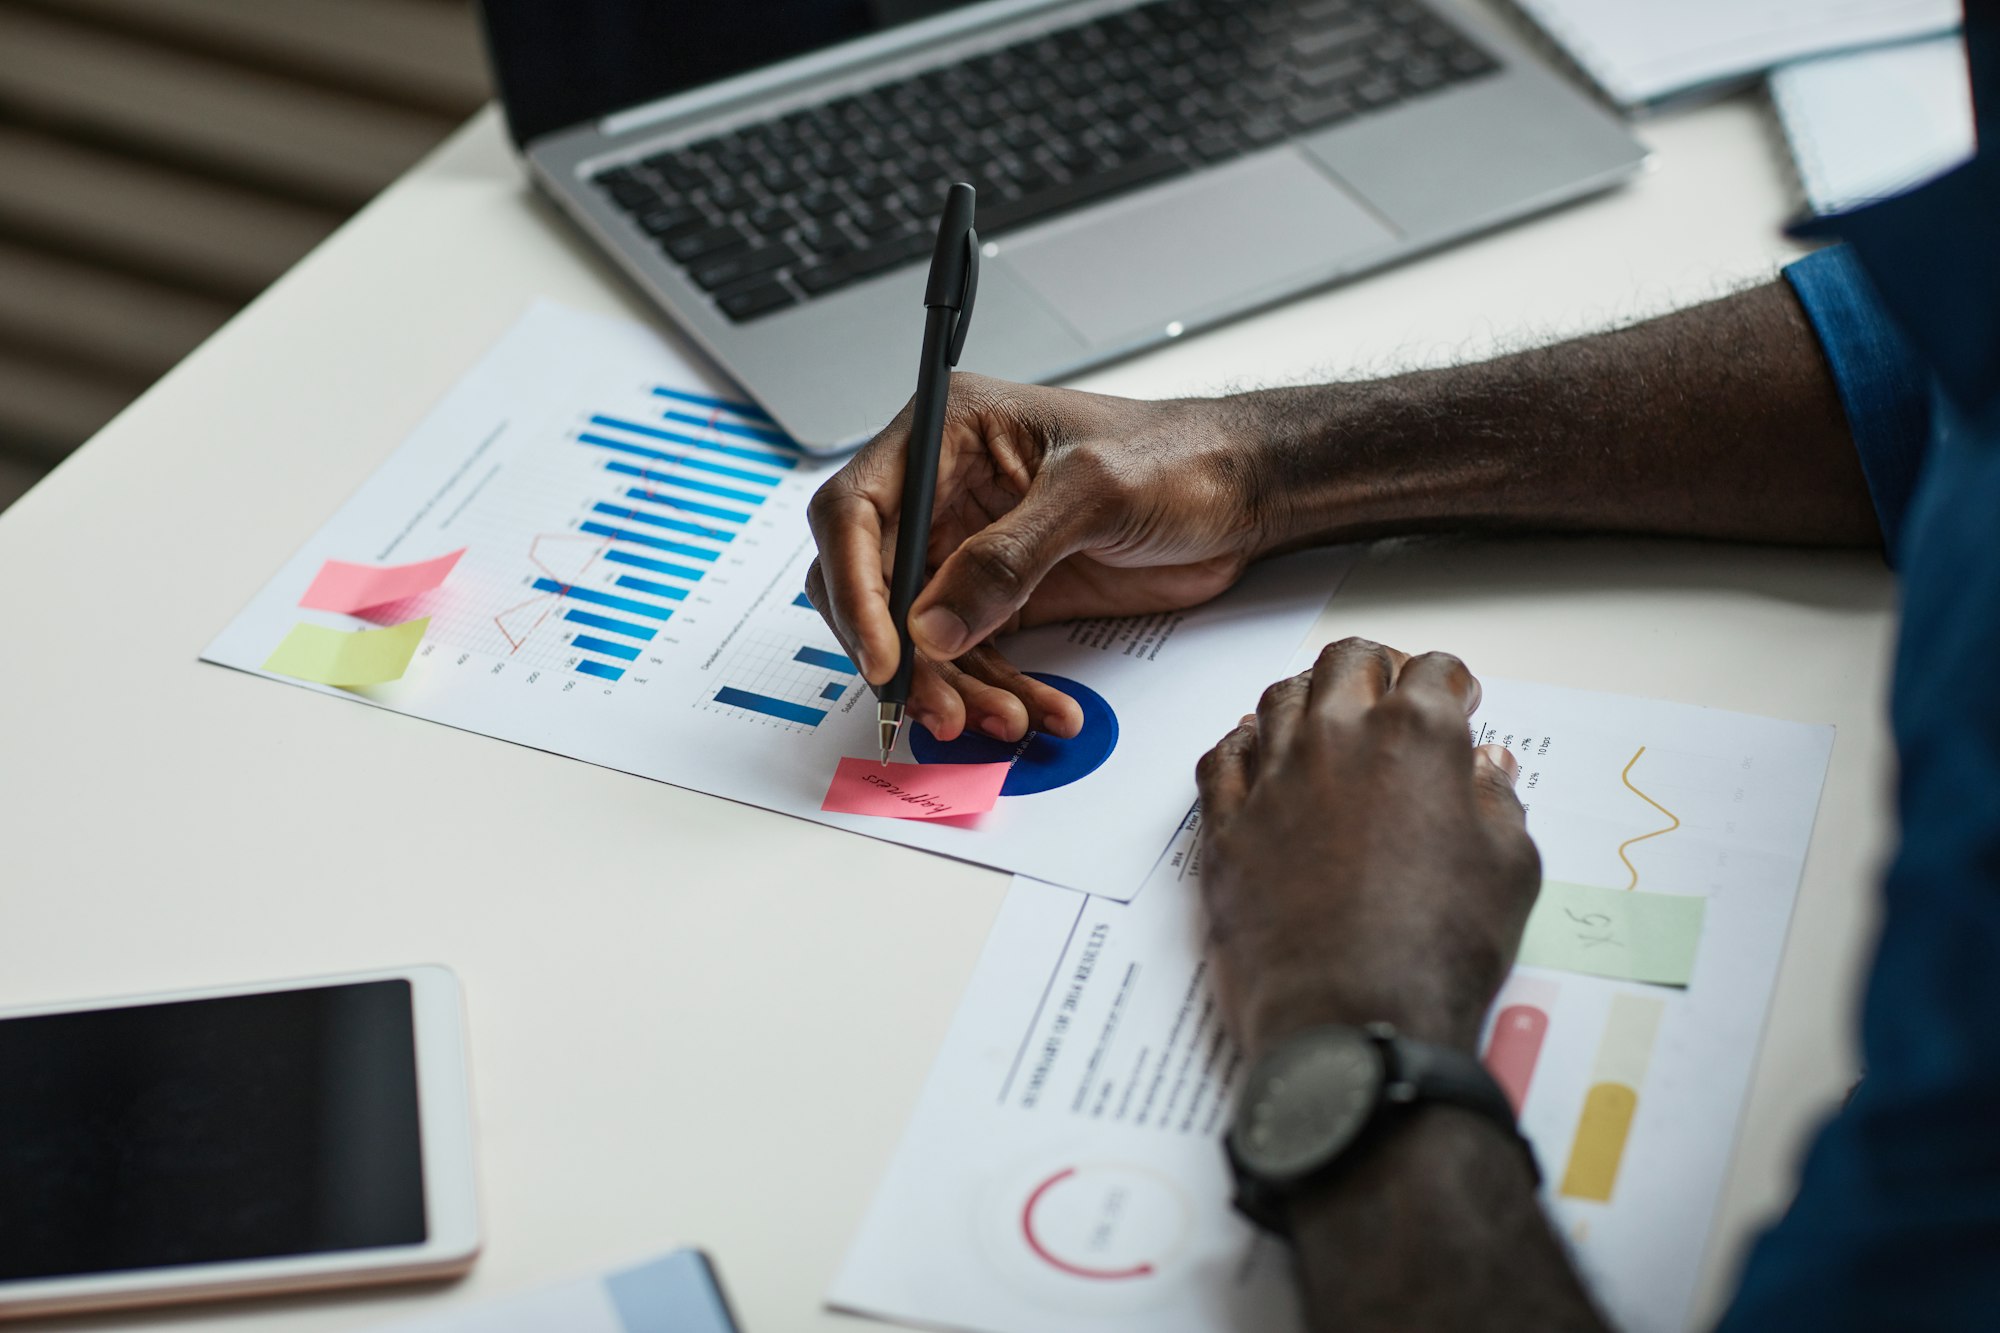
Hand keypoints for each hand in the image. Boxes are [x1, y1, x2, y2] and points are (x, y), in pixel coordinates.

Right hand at [805, 374, 1269, 742]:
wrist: (1242, 493)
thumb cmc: (1177, 457)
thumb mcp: (1094, 493)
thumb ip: (1009, 558)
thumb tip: (932, 627)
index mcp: (945, 433)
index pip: (856, 511)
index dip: (854, 587)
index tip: (885, 654)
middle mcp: (943, 491)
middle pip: (871, 585)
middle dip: (901, 655)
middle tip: (939, 707)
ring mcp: (968, 551)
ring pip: (919, 638)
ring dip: (954, 688)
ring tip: (1005, 721)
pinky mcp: (1001, 600)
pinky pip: (973, 660)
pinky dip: (998, 695)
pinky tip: (1039, 713)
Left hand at [1195, 639, 1540, 1056]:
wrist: (1353, 1020)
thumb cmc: (1440, 951)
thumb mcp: (1509, 870)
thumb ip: (1496, 802)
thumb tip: (1486, 768)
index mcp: (1414, 738)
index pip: (1433, 672)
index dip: (1451, 683)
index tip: (1457, 700)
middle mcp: (1335, 741)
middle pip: (1346, 664)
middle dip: (1376, 669)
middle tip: (1391, 694)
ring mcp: (1272, 780)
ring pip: (1278, 700)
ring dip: (1308, 698)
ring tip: (1325, 719)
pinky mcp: (1225, 827)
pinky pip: (1221, 759)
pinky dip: (1241, 744)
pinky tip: (1253, 751)